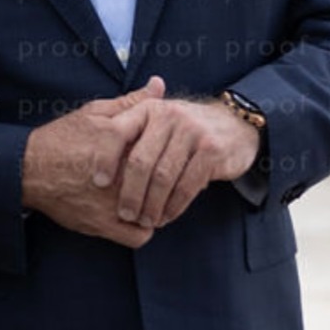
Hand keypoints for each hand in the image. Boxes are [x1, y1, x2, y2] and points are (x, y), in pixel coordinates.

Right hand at [21, 76, 165, 247]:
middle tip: (161, 180)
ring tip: (147, 198)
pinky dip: (141, 228)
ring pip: (156, 211)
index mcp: (120, 139)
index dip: (170, 152)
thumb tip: (159, 85)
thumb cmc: (62, 138)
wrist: (29, 169)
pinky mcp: (103, 225)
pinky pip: (140, 235)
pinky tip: (134, 215)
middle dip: (165, 181)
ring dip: (155, 206)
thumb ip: (131, 102)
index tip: (166, 155)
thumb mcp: (96, 113)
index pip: (165, 149)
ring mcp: (113, 202)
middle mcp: (120, 172)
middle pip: (163, 181)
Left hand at [99, 98, 261, 229]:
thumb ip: (130, 129)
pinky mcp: (211, 150)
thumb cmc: (185, 128)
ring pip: (163, 177)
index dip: (105, 158)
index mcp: (149, 108)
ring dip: (152, 204)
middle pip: (140, 160)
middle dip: (130, 192)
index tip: (98, 183)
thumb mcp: (157, 119)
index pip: (118, 131)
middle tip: (124, 213)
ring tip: (145, 220)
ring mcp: (192, 132)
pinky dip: (174, 206)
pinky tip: (166, 217)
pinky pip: (186, 185)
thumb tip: (94, 148)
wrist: (235, 125)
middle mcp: (169, 115)